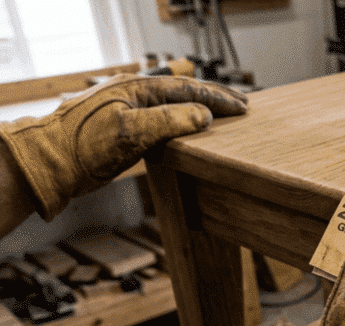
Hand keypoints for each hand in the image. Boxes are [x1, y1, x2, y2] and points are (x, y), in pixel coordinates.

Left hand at [0, 74, 246, 220]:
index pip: (188, 89)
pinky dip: (185, 124)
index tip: (242, 107)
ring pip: (174, 107)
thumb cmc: (82, 145)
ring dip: (201, 110)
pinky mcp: (125, 132)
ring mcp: (129, 113)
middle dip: (214, 99)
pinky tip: (193, 132)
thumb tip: (203, 114)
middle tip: (242, 106)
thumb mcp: (131, 131)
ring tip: (223, 115)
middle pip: (183, 93)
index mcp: (136, 88)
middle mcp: (134, 96)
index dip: (218, 98)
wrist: (49, 164)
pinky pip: (164, 122)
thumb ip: (170, 120)